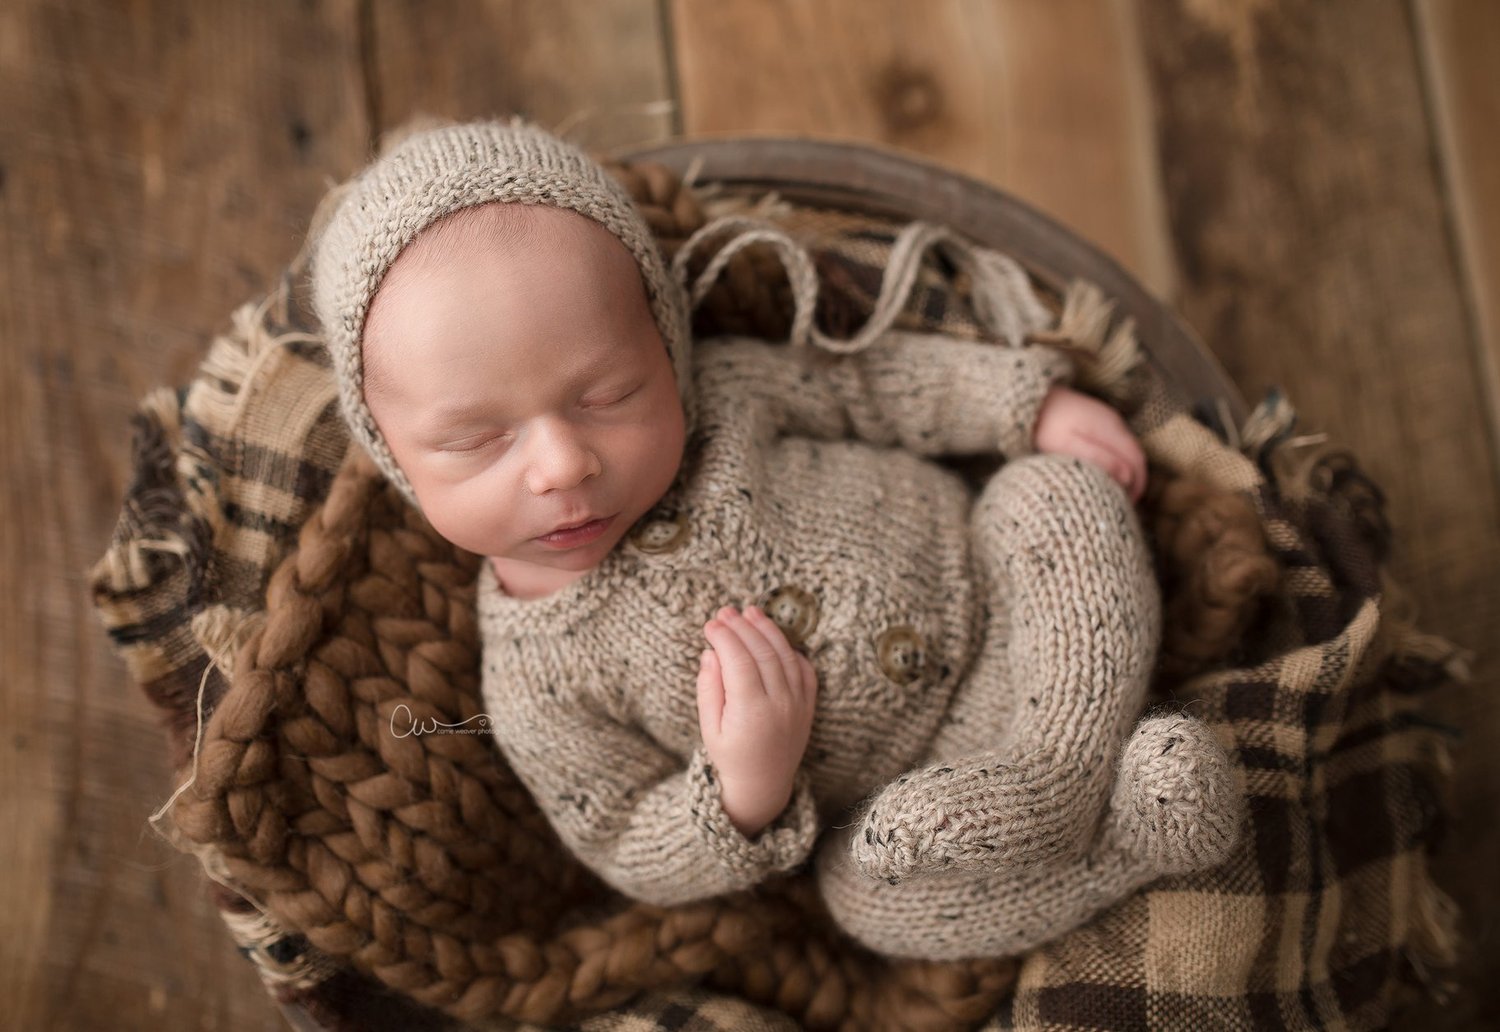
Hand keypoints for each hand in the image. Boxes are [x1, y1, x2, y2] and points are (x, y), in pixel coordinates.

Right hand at [696, 605, 818, 837]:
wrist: (763, 785)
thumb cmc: (729, 756)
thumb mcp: (709, 727)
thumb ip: (709, 689)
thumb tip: (711, 653)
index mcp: (751, 712)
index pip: (739, 661)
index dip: (724, 638)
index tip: (709, 624)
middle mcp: (780, 705)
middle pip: (763, 653)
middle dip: (743, 627)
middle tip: (726, 611)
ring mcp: (798, 704)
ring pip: (785, 656)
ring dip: (767, 630)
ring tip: (750, 612)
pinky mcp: (808, 705)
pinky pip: (804, 669)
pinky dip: (789, 649)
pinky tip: (773, 636)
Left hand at [1033, 385, 1146, 502]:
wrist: (1029, 402)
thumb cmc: (1045, 426)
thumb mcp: (1067, 445)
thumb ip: (1097, 458)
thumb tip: (1128, 476)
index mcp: (1110, 429)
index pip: (1137, 459)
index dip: (1138, 484)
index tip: (1129, 503)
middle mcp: (1114, 422)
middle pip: (1136, 455)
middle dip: (1135, 480)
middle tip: (1125, 502)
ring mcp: (1107, 419)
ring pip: (1127, 450)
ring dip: (1128, 471)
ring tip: (1116, 492)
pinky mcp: (1098, 420)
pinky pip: (1116, 444)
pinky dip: (1118, 461)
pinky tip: (1106, 473)